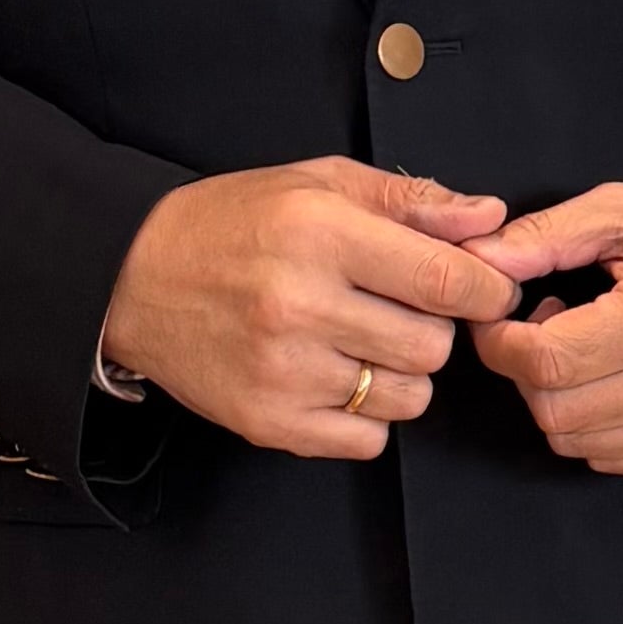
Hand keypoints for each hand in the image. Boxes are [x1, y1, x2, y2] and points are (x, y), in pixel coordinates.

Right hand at [97, 160, 512, 455]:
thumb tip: (488, 218)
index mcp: (320, 233)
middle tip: (403, 309)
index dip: (487, 288)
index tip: (488, 288)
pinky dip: (368, 415)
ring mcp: (282, 371)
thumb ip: (411, 201)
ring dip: (404, 373)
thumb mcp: (319, 183)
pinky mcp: (267, 421)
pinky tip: (339, 377)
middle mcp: (299, 304)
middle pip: (433, 345)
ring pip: (408, 397)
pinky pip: (368, 440)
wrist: (134, 277)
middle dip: (435, 327)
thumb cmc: (234, 224)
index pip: (445, 279)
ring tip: (365, 341)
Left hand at [459, 184, 622, 478]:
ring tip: (591, 350)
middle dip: (528, 371)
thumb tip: (475, 262)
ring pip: (576, 443)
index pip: (544, 360)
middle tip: (550, 326)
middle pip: (552, 411)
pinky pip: (612, 459)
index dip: (500, 341)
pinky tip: (620, 378)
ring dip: (561, 400)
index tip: (502, 316)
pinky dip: (598, 424)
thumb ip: (544, 237)